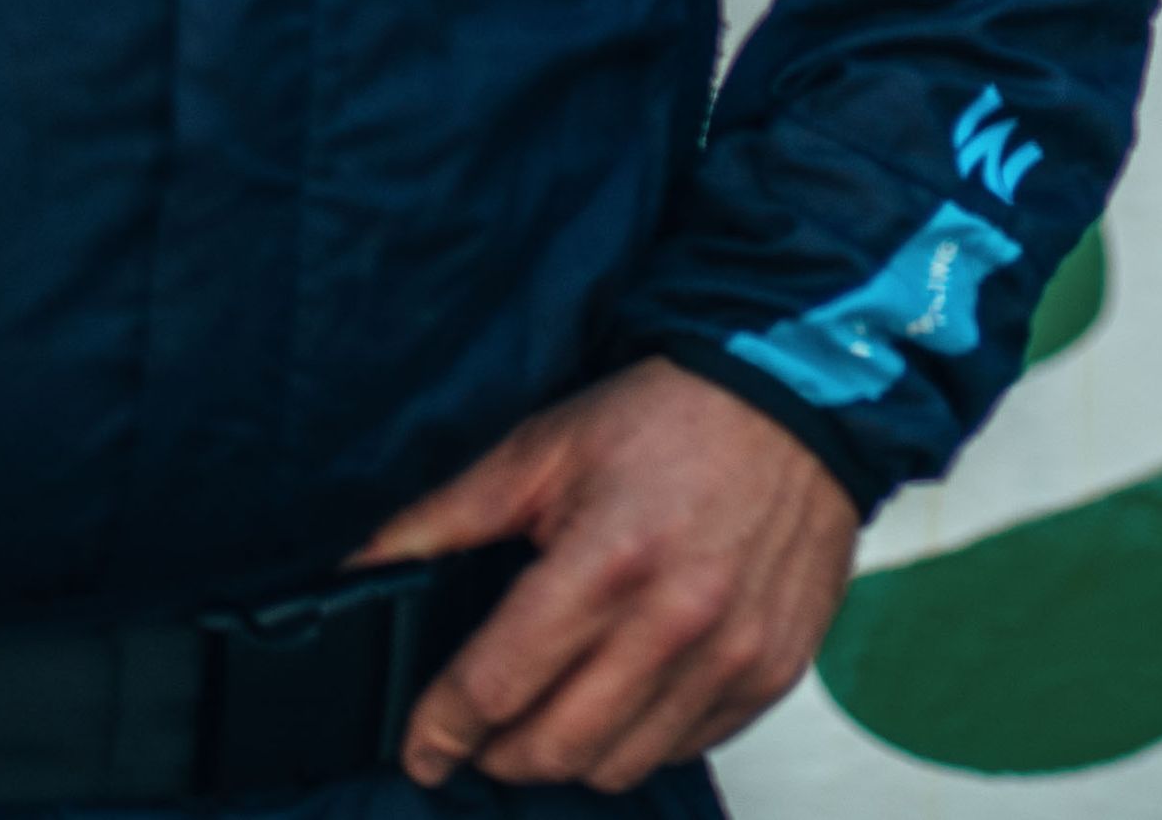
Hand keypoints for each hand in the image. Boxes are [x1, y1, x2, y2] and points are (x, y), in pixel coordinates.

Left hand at [344, 357, 855, 793]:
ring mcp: (731, 653)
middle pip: (552, 748)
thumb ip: (446, 516)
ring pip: (617, 765)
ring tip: (556, 709)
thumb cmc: (676, 414)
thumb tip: (361, 566)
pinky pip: (685, 747)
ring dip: (571, 751)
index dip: (440, 728)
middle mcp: (674, 619)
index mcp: (606, 560)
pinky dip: (645, 735)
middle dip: (497, 752)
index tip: (423, 744)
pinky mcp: (771, 669)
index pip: (495, 688)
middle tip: (482, 729)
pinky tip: (629, 688)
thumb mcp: (545, 447)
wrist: (800, 396)